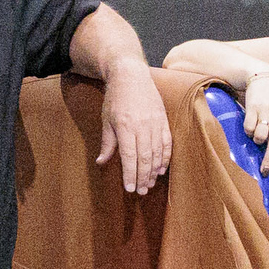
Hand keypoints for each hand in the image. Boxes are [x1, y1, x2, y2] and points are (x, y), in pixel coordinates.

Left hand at [95, 67, 174, 195]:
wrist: (131, 76)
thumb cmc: (116, 99)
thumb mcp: (107, 120)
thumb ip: (107, 143)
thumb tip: (101, 162)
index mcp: (126, 126)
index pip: (129, 156)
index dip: (130, 174)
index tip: (129, 188)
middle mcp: (142, 126)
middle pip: (145, 158)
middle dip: (143, 177)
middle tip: (141, 192)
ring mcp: (155, 123)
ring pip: (157, 152)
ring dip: (154, 171)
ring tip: (150, 184)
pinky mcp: (163, 120)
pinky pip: (167, 143)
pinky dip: (165, 158)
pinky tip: (161, 169)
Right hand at [240, 70, 268, 174]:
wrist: (264, 76)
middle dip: (268, 161)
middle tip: (263, 172)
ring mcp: (267, 112)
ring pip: (260, 137)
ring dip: (256, 141)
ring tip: (256, 137)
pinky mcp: (253, 107)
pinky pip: (249, 127)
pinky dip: (248, 131)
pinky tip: (250, 126)